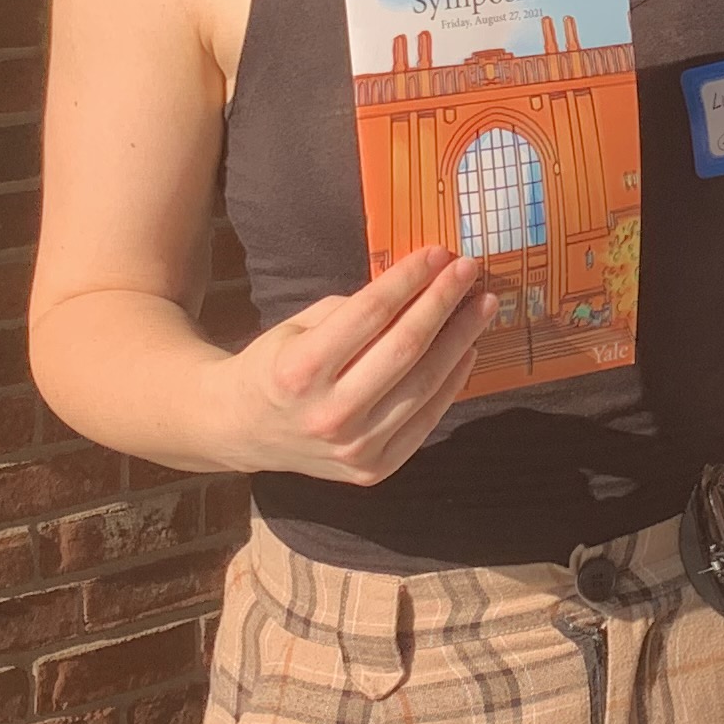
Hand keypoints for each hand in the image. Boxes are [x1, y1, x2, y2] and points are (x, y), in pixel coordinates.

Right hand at [200, 245, 499, 482]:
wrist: (241, 429)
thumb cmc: (276, 365)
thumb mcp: (300, 326)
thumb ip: (357, 312)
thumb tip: (424, 283)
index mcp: (300, 370)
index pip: (371, 313)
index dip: (410, 279)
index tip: (439, 253)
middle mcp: (328, 414)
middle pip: (405, 348)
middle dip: (443, 301)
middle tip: (468, 270)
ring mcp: (354, 449)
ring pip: (424, 384)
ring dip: (460, 339)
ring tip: (481, 305)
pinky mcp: (373, 470)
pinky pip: (425, 420)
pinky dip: (452, 382)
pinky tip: (467, 349)